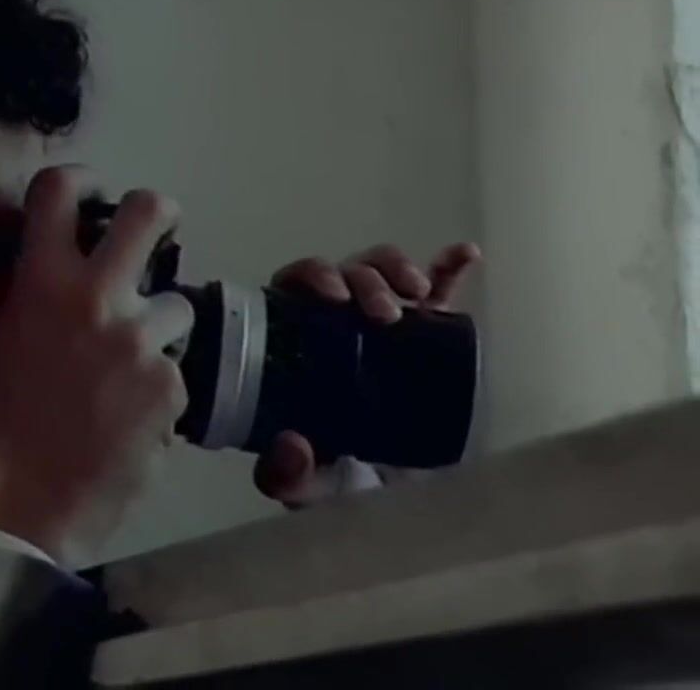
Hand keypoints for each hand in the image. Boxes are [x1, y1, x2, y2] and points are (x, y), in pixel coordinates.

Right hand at [0, 167, 192, 565]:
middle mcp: (93, 298)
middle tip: (157, 231)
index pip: (59, 190)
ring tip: (130, 375)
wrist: (26, 503)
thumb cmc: (2, 428)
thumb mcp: (2, 344)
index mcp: (38, 283)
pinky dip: (161, 394)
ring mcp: (139, 340)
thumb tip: (63, 270)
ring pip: (178, 306)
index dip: (82, 178)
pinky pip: (177, 372)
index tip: (94, 193)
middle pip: (149, 210)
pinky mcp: (170, 385)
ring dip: (161, 333)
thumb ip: (36, 298)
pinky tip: (131, 421)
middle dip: (159, 213)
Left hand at [253, 242, 481, 504]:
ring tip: (418, 292)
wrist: (389, 497)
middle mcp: (336, 326)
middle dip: (363, 278)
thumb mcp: (305, 485)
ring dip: (398, 269)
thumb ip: (286, 475)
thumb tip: (291, 443)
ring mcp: (381, 326)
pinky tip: (465, 255)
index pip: (292, 290)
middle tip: (384, 312)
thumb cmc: (336, 480)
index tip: (331, 295)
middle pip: (342, 274)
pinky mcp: (425, 335)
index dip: (309, 277)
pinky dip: (448, 267)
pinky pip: (436, 289)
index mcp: (298, 347)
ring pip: (381, 271)